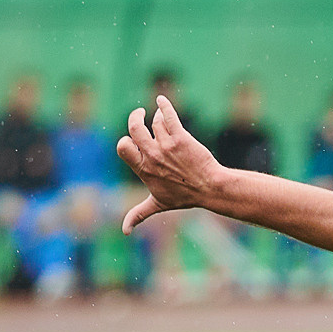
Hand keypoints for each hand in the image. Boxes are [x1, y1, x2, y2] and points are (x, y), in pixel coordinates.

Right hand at [117, 97, 224, 234]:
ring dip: (157, 117)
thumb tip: (124, 231)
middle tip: (139, 114)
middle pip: (134, 128)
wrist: (210, 188)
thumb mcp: (158, 204)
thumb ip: (139, 213)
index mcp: (144, 169)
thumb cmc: (185, 196)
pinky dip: (164, 104)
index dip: (124, 140)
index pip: (122, 147)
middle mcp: (153, 156)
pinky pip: (169, 115)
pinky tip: (162, 100)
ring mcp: (167, 145)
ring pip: (155, 121)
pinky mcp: (181, 137)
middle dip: (134, 117)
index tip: (132, 139)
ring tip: (162, 120)